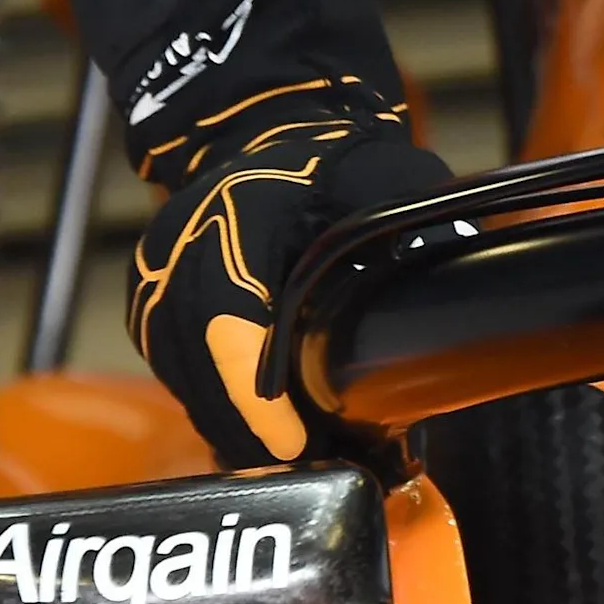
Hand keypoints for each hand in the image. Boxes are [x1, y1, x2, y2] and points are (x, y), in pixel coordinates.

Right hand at [130, 107, 448, 467]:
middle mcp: (179, 245)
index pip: (228, 318)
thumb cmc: (338, 160)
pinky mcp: (152, 298)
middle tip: (303, 472)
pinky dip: (214, 400)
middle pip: (195, 360)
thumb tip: (451, 291)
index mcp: (238, 212)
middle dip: (246, 426)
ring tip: (286, 464)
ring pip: (180, 372)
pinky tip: (254, 434)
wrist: (273, 131)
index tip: (293, 445)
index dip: (254, 392)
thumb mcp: (386, 178)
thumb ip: (409, 230)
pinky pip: (175, 364)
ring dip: (228, 421)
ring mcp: (156, 274)